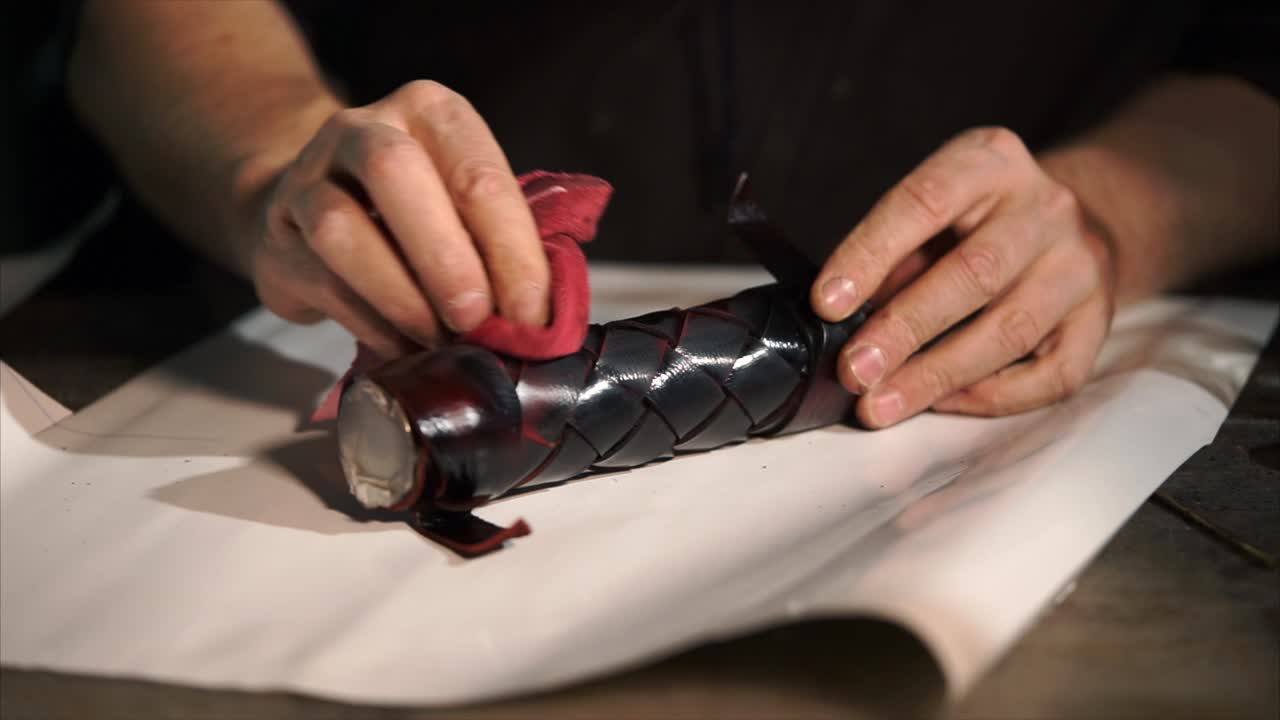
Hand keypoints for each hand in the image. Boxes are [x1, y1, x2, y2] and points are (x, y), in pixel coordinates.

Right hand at [245, 81, 548, 358]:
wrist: (313, 214)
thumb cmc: (418, 214)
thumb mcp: (464, 207)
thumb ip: (500, 246)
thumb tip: (538, 321)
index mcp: (430, 112)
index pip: (477, 174)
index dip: (512, 251)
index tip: (532, 316)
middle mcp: (363, 130)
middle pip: (395, 174)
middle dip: (445, 258)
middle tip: (477, 320)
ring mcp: (308, 178)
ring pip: (342, 229)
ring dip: (402, 297)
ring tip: (440, 342)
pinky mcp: (277, 237)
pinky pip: (325, 283)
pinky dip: (373, 325)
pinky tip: (405, 347)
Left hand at [811, 127, 1116, 427]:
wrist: (1074, 220)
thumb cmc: (977, 222)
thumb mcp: (932, 212)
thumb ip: (892, 254)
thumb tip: (839, 320)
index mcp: (989, 162)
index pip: (924, 201)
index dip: (870, 254)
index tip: (827, 304)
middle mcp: (1045, 206)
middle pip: (974, 273)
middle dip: (904, 329)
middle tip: (855, 371)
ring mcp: (1081, 263)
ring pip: (1010, 330)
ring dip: (937, 375)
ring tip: (882, 406)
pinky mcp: (1100, 317)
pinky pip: (1052, 373)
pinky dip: (992, 397)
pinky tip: (943, 404)